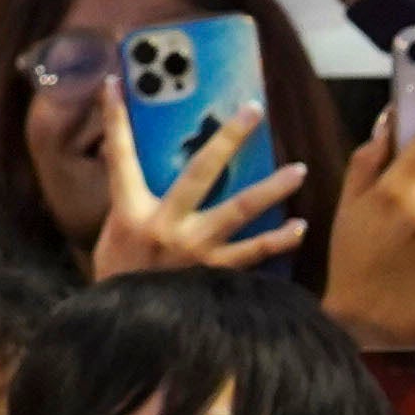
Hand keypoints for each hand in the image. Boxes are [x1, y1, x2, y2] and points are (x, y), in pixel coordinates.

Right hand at [89, 79, 309, 280]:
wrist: (132, 331)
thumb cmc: (122, 279)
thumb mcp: (114, 236)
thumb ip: (133, 202)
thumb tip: (143, 166)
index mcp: (131, 211)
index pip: (120, 156)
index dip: (115, 119)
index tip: (115, 83)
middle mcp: (166, 225)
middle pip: (200, 171)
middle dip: (227, 138)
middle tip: (254, 110)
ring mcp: (195, 250)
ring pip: (238, 211)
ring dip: (271, 189)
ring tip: (298, 170)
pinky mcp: (216, 275)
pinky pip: (253, 255)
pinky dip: (278, 242)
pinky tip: (300, 228)